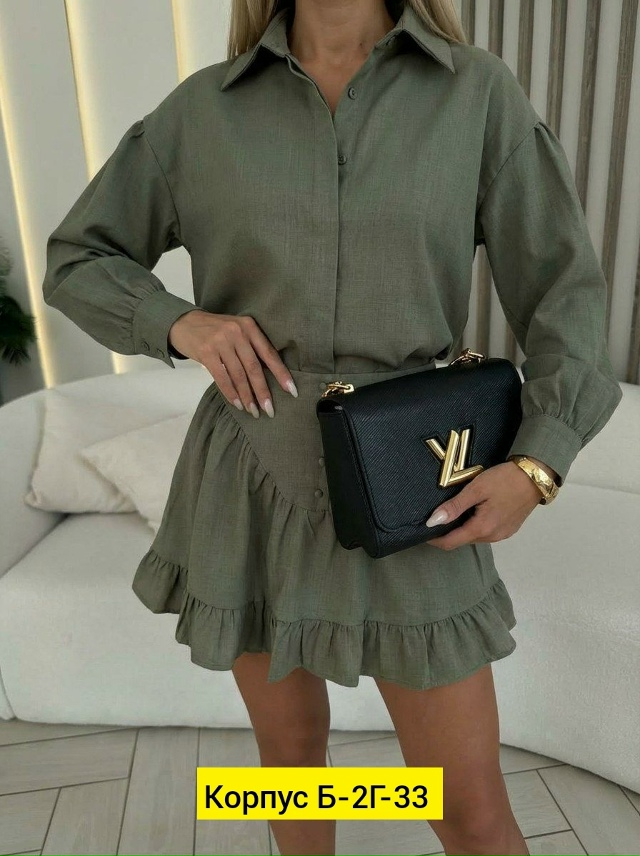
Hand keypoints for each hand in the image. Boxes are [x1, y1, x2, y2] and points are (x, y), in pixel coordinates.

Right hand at [168, 310, 297, 416]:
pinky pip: (222, 377)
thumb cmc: (215, 331)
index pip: (269, 354)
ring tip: (253, 411)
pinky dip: (230, 393)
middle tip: (270, 410)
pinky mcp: (206, 352)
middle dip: (263, 391)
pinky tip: (237, 404)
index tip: (292, 391)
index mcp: (249, 327)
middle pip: (254, 367)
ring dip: (247, 396)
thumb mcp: (237, 331)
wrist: (184, 323)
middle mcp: (237, 332)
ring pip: (239, 375)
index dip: (281, 374)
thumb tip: (269, 378)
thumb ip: (251, 347)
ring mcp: (221, 341)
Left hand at [425, 460, 544, 550]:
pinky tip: (472, 510)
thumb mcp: (476, 489)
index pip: (450, 543)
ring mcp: (502, 534)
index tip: (421, 531)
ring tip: (453, 510)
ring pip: (474, 536)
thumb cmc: (505, 479)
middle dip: (447, 532)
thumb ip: (454, 507)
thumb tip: (432, 522)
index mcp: (482, 529)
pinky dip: (474, 525)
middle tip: (435, 515)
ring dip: (461, 528)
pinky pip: (485, 532)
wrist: (536, 476)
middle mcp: (492, 537)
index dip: (433, 540)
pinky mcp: (509, 529)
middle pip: (462, 540)